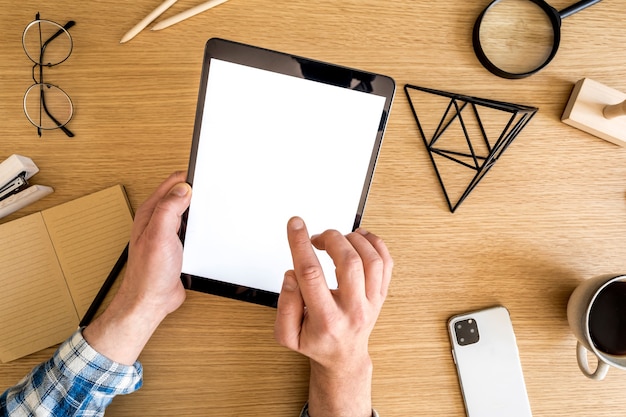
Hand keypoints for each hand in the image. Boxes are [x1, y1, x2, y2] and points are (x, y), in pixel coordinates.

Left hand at [83, 172, 191, 364]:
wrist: (151, 300)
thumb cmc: (149, 273)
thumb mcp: (159, 235)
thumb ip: (169, 208)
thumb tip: (183, 188)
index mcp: (151, 213)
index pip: (172, 184)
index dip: (190, 178)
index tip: (205, 177)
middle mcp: (158, 221)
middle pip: (181, 196)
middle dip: (197, 191)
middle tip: (212, 189)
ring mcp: (167, 233)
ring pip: (187, 212)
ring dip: (198, 210)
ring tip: (210, 204)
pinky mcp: (177, 246)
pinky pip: (191, 229)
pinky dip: (200, 227)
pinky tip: (206, 230)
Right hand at [274, 217, 392, 416]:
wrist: (344, 356)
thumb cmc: (316, 342)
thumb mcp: (287, 334)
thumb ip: (285, 304)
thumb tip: (293, 275)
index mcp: (326, 320)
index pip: (312, 275)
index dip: (301, 245)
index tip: (295, 225)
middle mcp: (353, 310)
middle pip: (348, 262)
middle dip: (330, 239)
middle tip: (317, 237)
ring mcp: (371, 302)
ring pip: (371, 260)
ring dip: (352, 240)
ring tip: (336, 239)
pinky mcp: (381, 295)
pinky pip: (386, 263)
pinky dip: (375, 243)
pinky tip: (359, 238)